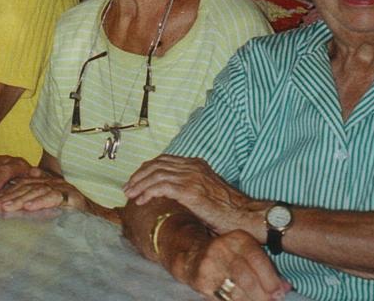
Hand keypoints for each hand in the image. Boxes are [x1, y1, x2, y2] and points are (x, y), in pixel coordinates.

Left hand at [0, 174, 88, 214]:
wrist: (98, 218)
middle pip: (28, 187)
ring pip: (38, 191)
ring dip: (21, 199)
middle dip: (10, 196)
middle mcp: (54, 183)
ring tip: (6, 207)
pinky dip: (40, 202)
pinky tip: (29, 207)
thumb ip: (35, 204)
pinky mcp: (73, 197)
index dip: (8, 192)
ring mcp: (64, 189)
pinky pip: (54, 198)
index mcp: (47, 184)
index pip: (24, 185)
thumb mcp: (50, 207)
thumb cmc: (73, 215)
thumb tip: (13, 208)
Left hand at [124, 155, 259, 235]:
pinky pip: (161, 187)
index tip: (136, 179)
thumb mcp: (207, 191)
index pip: (164, 160)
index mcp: (196, 164)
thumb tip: (171, 195)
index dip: (147, 169)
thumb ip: (190, 187)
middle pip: (156, 164)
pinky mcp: (189, 190)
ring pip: (155, 175)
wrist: (245, 214)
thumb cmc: (229, 209)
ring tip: (130, 195)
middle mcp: (192, 166)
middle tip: (128, 187)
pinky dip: (148, 192)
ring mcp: (191, 177)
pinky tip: (141, 200)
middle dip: (139, 175)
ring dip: (139, 184)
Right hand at [179, 231, 290, 300]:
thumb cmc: (229, 256)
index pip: (257, 258)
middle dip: (262, 295)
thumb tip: (286, 288)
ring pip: (235, 292)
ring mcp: (209, 266)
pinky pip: (223, 300)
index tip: (279, 293)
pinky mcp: (201, 282)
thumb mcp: (248, 253)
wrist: (193, 254)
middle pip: (246, 278)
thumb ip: (268, 269)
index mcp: (238, 239)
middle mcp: (222, 249)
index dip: (270, 279)